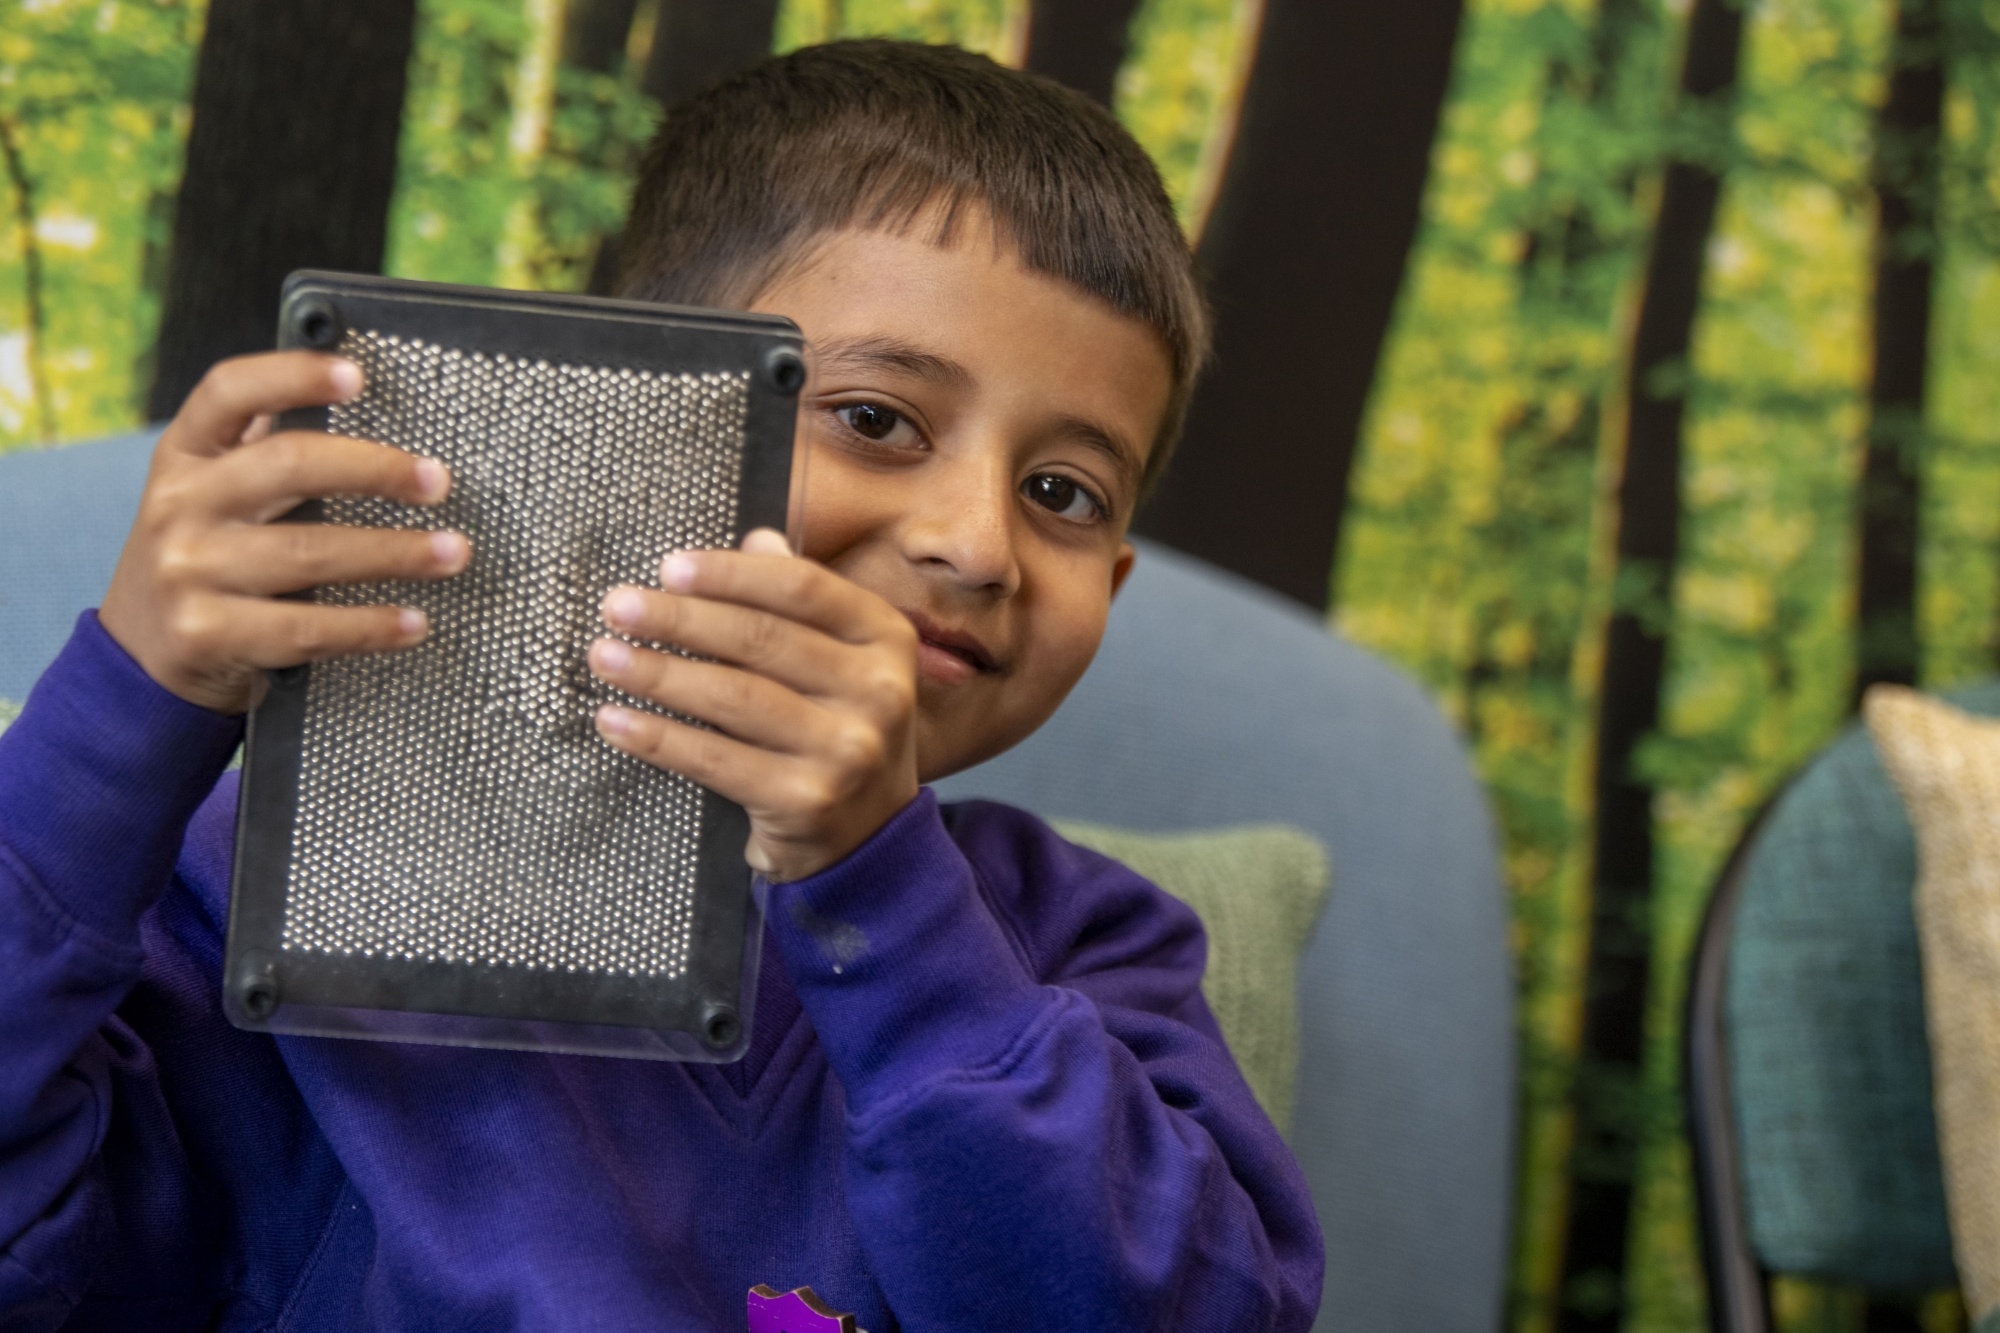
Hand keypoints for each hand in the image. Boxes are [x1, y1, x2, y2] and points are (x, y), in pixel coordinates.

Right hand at [99, 351, 469, 713]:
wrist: (143, 655)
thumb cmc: (209, 559)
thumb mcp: (216, 498)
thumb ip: (270, 459)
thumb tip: (376, 425)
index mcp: (186, 455)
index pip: (229, 392)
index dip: (293, 375)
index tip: (358, 375)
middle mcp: (178, 504)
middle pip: (288, 466)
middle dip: (375, 470)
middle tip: (438, 481)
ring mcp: (186, 571)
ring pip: (309, 552)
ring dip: (395, 553)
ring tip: (452, 552)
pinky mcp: (205, 634)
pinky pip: (307, 628)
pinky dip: (370, 626)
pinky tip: (414, 623)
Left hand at [588, 529, 920, 881]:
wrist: (870, 835)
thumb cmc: (838, 727)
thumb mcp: (841, 660)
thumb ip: (802, 603)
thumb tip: (756, 536)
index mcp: (885, 639)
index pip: (801, 588)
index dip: (730, 573)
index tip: (669, 567)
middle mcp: (877, 691)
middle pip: (761, 639)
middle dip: (679, 618)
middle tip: (618, 606)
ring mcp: (845, 750)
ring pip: (733, 696)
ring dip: (657, 673)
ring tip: (604, 655)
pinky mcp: (805, 801)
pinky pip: (714, 759)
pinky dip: (657, 737)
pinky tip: (615, 720)